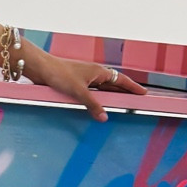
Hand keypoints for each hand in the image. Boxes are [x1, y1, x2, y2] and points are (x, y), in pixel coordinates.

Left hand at [23, 49, 147, 122]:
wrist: (41, 68)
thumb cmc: (60, 74)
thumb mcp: (79, 91)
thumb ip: (93, 105)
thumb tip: (104, 117)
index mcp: (99, 71)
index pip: (122, 79)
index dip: (133, 87)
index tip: (144, 93)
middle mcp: (94, 74)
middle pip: (115, 84)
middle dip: (125, 92)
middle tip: (136, 100)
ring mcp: (85, 78)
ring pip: (103, 88)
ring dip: (111, 96)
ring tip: (121, 104)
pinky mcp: (76, 83)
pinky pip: (92, 92)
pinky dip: (98, 99)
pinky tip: (98, 105)